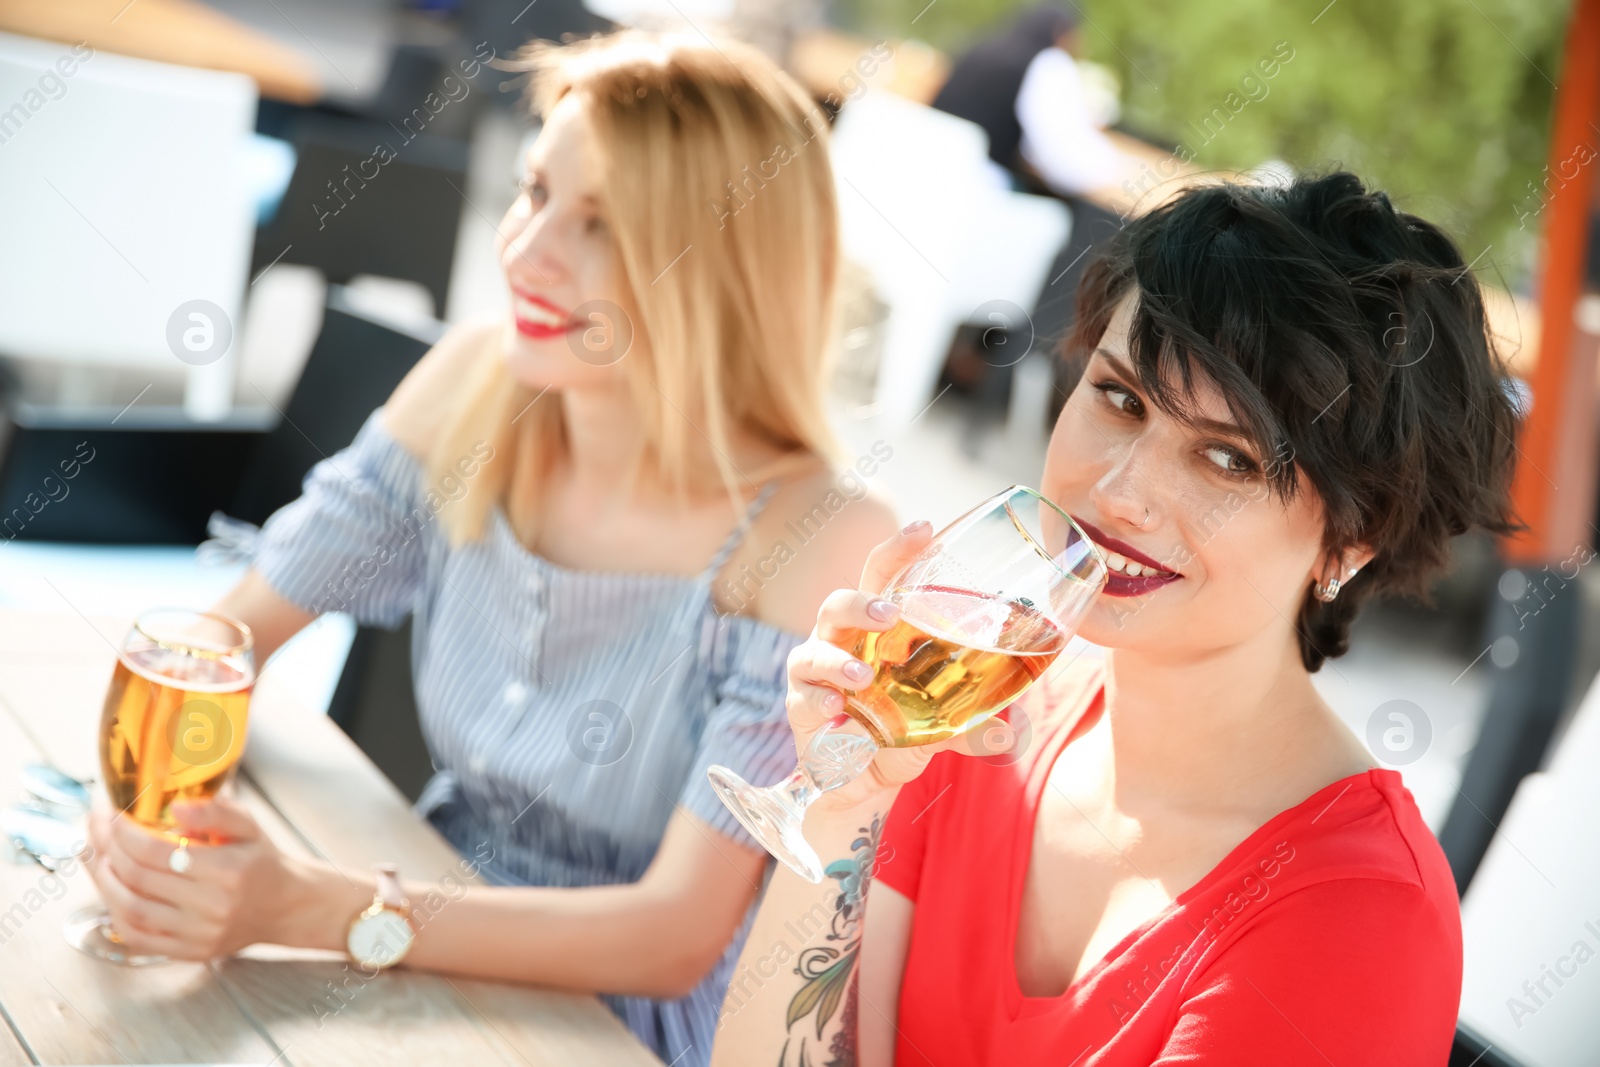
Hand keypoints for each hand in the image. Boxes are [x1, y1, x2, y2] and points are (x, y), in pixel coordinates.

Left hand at [85, 795, 306, 959]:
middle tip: (96, 830)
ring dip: (104, 882)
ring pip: (130, 910)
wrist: (286, 906)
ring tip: (96, 858)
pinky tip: (112, 891)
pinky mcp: (189, 952)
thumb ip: (215, 812)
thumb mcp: (249, 826)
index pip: (157, 851)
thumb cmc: (262, 862)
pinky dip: (116, 913)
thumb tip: (174, 808)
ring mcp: (199, 934)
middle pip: (137, 878)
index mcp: (228, 870)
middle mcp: (212, 906)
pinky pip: (138, 937)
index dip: (124, 832)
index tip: (111, 815)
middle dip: (107, 850)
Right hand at [785, 520, 1019, 810]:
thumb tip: (1011, 733)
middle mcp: (842, 642)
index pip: (882, 576)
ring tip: (861, 677)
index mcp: (876, 630)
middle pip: (838, 603)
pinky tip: (835, 708)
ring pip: (812, 650)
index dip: (898, 550)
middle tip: (889, 614)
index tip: (924, 528)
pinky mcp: (801, 707)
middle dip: (860, 604)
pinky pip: (802, 696)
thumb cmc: (900, 733)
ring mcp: (817, 673)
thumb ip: (974, 726)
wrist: (863, 782)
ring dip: (837, 660)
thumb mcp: (944, 727)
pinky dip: (818, 700)